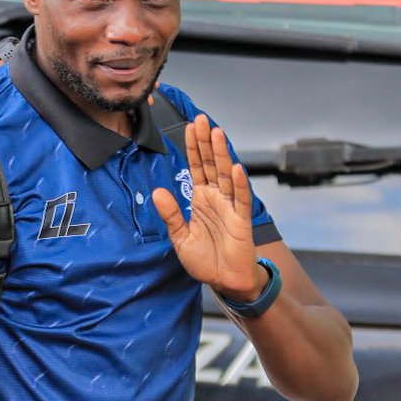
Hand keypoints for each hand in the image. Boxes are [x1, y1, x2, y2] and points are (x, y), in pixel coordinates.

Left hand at [152, 115, 263, 300]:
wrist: (224, 280)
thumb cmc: (205, 259)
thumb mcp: (180, 237)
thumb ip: (171, 215)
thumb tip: (158, 192)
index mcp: (201, 199)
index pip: (196, 168)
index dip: (193, 148)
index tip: (189, 127)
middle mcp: (216, 198)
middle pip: (211, 165)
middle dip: (206, 142)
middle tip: (201, 120)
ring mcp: (230, 207)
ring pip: (226, 175)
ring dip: (221, 154)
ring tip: (216, 133)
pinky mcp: (241, 221)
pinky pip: (241, 200)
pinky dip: (239, 184)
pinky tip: (236, 168)